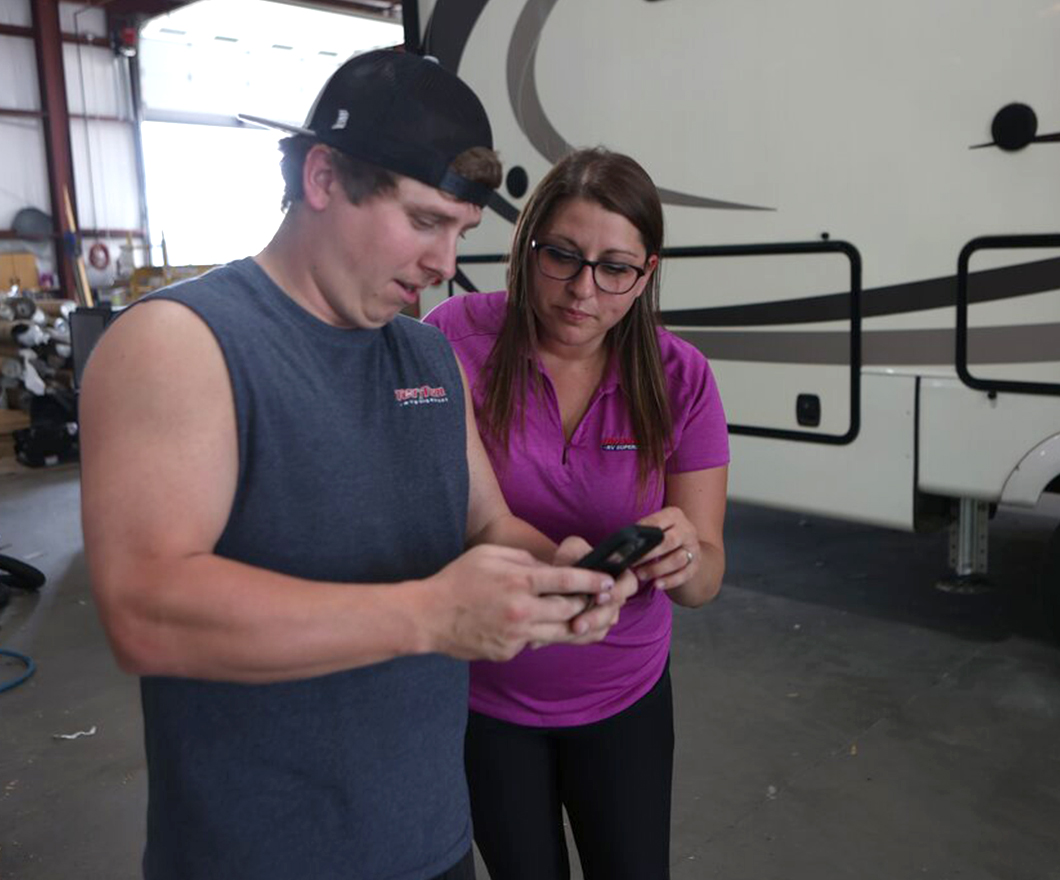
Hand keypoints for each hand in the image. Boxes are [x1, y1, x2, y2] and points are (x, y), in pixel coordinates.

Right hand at [425, 544, 615, 660]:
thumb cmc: (458, 580)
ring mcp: (515, 635)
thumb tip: (549, 569)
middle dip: (584, 604)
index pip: (567, 581)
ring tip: (573, 614)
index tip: (608, 581)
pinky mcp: (508, 652)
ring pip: (558, 633)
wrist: (428, 617)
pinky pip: (533, 642)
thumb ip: (524, 560)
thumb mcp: (490, 555)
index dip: (592, 581)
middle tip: (593, 599)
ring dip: (569, 623)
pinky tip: (528, 624)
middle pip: (569, 610)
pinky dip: (537, 634)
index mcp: (518, 582)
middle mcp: (522, 611)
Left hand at [542, 536, 637, 645]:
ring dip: (588, 630)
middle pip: (614, 612)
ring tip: (571, 629)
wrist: (554, 576)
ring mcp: (605, 615)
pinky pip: (591, 636)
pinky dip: (577, 637)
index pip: (629, 585)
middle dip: (597, 618)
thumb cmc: (568, 559)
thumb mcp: (571, 549)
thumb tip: (576, 565)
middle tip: (579, 623)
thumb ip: (575, 554)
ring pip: (602, 628)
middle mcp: (614, 597)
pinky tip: (562, 634)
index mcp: (618, 576)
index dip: (617, 591)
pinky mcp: (592, 628)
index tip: (600, 596)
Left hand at [632, 507, 699, 592]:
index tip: (626, 546)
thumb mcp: (655, 529)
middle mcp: (687, 530)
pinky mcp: (696, 565)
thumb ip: (642, 533)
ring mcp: (693, 548)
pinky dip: (670, 581)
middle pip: (670, 541)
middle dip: (648, 553)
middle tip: (632, 563)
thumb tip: (621, 544)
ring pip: (678, 559)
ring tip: (640, 575)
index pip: (657, 522)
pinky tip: (657, 585)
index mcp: (674, 515)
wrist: (686, 549)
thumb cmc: (661, 538)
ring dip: (657, 569)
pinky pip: (684, 574)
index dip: (641, 534)